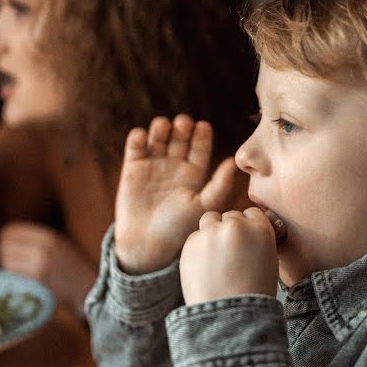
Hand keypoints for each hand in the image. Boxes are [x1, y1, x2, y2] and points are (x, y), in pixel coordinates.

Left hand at [0, 221, 96, 310]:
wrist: (87, 288)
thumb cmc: (70, 266)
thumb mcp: (56, 243)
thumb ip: (34, 240)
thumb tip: (3, 238)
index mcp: (47, 236)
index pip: (9, 232)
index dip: (5, 240)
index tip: (9, 248)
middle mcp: (42, 249)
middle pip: (4, 248)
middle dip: (6, 256)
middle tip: (15, 263)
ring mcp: (39, 267)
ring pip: (7, 264)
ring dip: (9, 270)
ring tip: (22, 273)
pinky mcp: (37, 284)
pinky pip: (14, 279)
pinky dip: (15, 281)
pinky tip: (25, 282)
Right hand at [114, 114, 237, 273]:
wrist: (147, 244)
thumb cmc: (179, 229)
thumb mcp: (204, 206)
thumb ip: (219, 185)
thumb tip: (234, 162)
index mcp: (194, 174)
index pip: (200, 148)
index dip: (201, 136)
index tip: (203, 127)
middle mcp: (174, 166)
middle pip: (179, 138)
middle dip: (182, 128)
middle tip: (184, 123)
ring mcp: (153, 165)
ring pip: (158, 138)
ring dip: (161, 128)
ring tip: (163, 126)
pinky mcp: (132, 168)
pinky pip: (135, 148)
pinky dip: (138, 138)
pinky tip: (142, 136)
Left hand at [180, 207, 278, 303]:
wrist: (230, 316)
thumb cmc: (254, 294)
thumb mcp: (269, 261)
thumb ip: (258, 240)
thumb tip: (247, 229)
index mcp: (260, 229)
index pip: (252, 213)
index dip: (248, 226)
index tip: (245, 240)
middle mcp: (236, 226)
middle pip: (230, 216)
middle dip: (230, 230)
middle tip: (229, 253)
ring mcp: (211, 233)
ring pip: (210, 219)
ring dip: (212, 230)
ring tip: (215, 255)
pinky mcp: (191, 244)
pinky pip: (195, 237)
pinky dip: (198, 247)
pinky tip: (204, 266)